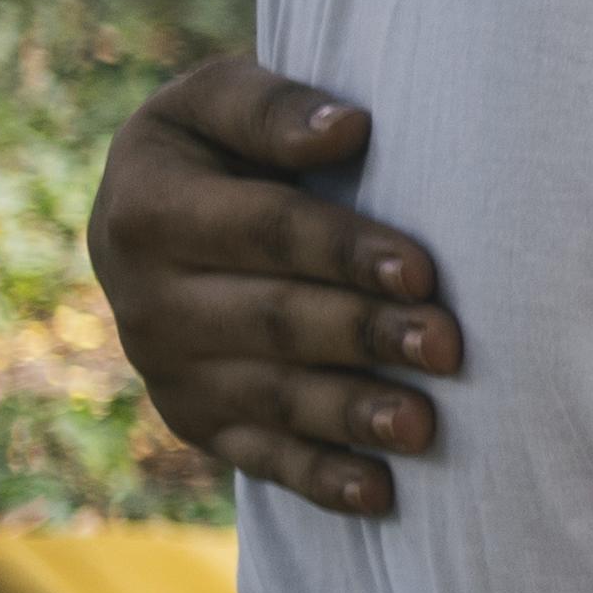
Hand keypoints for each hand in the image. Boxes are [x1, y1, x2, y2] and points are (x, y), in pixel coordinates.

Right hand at [87, 57, 460, 518]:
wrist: (154, 217)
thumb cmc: (216, 146)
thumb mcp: (216, 100)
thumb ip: (272, 108)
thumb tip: (347, 128)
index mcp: (149, 211)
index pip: (266, 234)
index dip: (345, 252)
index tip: (421, 270)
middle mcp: (147, 302)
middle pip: (275, 321)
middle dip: (363, 334)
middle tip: (445, 345)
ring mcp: (170, 373)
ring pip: (273, 398)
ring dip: (352, 413)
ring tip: (423, 425)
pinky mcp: (197, 423)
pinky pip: (262, 458)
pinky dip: (321, 479)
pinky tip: (380, 492)